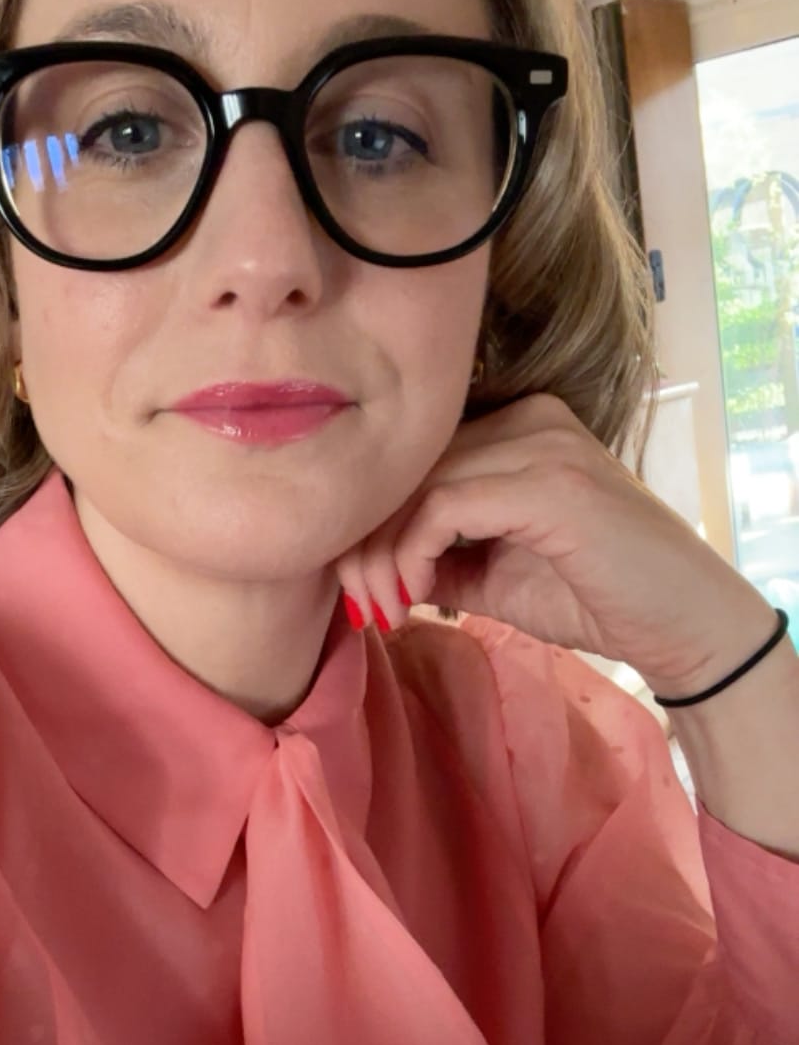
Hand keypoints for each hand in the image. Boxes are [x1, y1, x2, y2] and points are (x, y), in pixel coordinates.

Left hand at [335, 392, 778, 699]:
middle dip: (366, 541)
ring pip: (417, 485)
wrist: (682, 625)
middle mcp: (529, 418)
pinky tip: (412, 595)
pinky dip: (411, 554)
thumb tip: (365, 562)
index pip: (416, 459)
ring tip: (383, 609)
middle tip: (361, 606)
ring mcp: (542, 443)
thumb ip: (435, 556)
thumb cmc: (596, 599)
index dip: (372, 523)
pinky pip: (443, 507)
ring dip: (382, 555)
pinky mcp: (546, 481)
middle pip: (409, 466)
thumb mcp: (493, 574)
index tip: (362, 591)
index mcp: (519, 427)